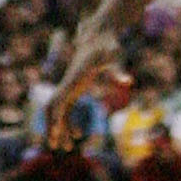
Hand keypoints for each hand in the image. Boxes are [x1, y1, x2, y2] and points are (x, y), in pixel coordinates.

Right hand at [47, 22, 128, 148]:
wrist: (100, 33)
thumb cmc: (108, 45)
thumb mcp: (114, 56)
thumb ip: (117, 70)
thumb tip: (127, 81)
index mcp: (74, 78)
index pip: (58, 101)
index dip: (54, 119)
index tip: (54, 137)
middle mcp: (68, 82)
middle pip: (52, 108)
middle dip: (52, 127)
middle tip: (57, 147)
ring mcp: (70, 85)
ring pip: (58, 110)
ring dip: (60, 128)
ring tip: (68, 147)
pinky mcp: (75, 87)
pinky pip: (66, 109)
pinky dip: (68, 122)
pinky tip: (80, 133)